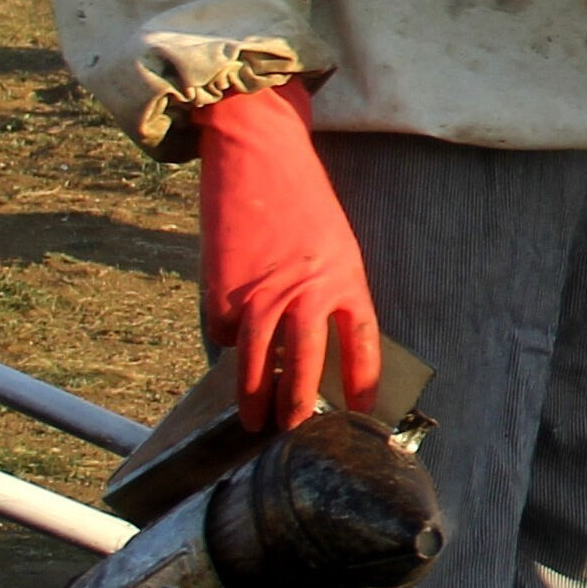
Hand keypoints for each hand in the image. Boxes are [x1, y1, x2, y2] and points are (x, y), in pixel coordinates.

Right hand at [197, 79, 381, 429]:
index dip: (364, 382)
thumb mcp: (335, 245)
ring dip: (255, 396)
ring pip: (259, 359)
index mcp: (345, 278)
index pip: (361, 344)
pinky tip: (231, 340)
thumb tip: (319, 346)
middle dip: (301, 405)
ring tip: (256, 421)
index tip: (363, 414)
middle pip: (306, 363)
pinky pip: (225, 330)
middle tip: (297, 433)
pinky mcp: (223, 288)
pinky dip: (227, 339)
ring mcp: (261, 292)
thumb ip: (331, 293)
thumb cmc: (301, 200)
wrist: (258, 155)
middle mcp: (306, 290)